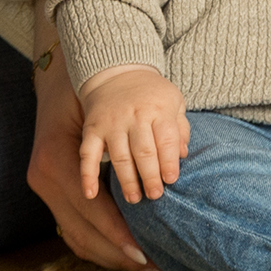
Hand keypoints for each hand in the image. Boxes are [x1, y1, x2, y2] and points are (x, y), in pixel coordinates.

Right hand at [25, 9, 163, 270]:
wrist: (59, 73)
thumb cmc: (87, 87)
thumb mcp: (106, 108)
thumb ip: (134, 140)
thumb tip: (175, 166)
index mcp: (54, 160)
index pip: (89, 211)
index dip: (118, 235)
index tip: (145, 253)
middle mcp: (42, 178)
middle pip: (82, 232)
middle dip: (119, 254)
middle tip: (156, 268)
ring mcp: (42, 187)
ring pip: (76, 237)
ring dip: (112, 256)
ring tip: (149, 267)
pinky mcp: (50, 190)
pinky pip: (73, 227)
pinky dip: (100, 243)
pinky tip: (127, 254)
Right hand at [78, 64, 190, 203]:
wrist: (117, 71)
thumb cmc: (152, 94)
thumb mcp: (174, 101)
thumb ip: (180, 128)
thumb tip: (183, 155)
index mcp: (158, 109)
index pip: (166, 139)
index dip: (169, 161)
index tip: (171, 180)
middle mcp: (134, 116)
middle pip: (143, 151)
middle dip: (150, 176)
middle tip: (156, 195)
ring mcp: (111, 123)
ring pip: (119, 156)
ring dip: (127, 181)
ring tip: (135, 198)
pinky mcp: (93, 129)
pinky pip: (88, 154)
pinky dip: (87, 175)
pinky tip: (90, 194)